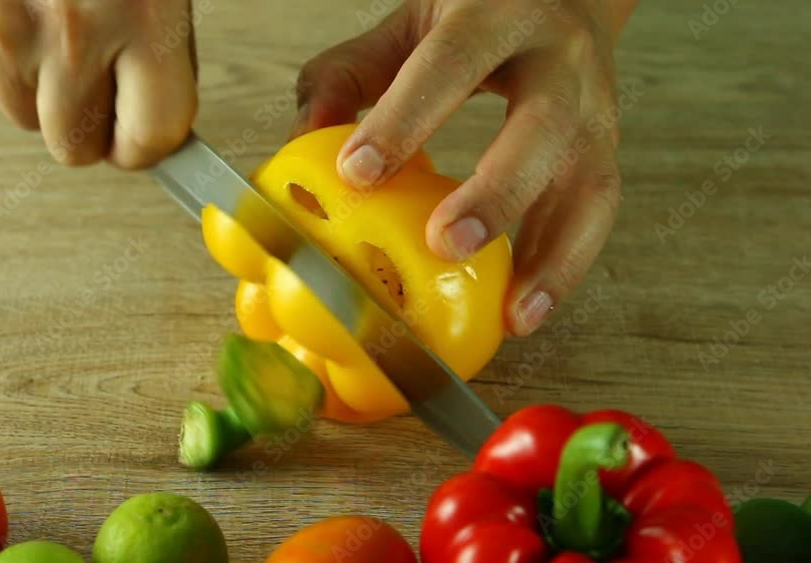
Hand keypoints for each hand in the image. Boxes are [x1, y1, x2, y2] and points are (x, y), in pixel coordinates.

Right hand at [0, 0, 197, 167]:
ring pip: (22, 116)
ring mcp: (1, 23)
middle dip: (87, 124)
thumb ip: (155, 55)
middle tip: (94, 79)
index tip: (138, 139)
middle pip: (74, 146)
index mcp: (144, 16)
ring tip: (51, 21)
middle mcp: (72, 28)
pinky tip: (14, 7)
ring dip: (39, 87)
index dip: (143, 146)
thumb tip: (148, 131)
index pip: (149, 139)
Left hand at [291, 0, 637, 336]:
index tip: (357, 174)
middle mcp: (558, 60)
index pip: (452, 61)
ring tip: (516, 314)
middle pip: (543, 127)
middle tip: (445, 245)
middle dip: (496, 192)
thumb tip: (304, 140)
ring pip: (591, 183)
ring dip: (554, 255)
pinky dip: (564, 266)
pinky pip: (597, 214)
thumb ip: (350, 74)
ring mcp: (594, 108)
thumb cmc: (478, 17)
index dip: (405, 118)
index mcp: (497, 15)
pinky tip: (527, 310)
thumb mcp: (408, 25)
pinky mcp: (606, 150)